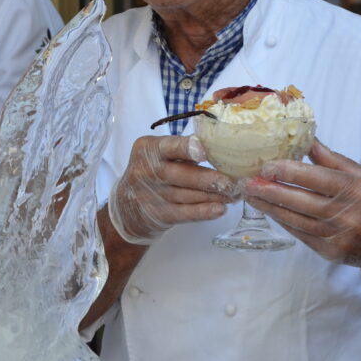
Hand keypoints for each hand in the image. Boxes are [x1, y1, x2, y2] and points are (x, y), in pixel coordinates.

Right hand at [108, 134, 239, 244]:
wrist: (126, 206)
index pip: (170, 147)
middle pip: (182, 174)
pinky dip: (203, 211)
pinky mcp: (157, 214)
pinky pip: (184, 213)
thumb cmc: (151, 172)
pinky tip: (219, 209)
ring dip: (213, 196)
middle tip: (233, 182)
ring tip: (233, 195)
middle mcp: (146, 170)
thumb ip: (181, 150)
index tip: (205, 151)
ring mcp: (151, 194)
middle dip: (210, 179)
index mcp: (148, 148)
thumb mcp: (158, 155)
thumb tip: (219, 149)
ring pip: (187, 195)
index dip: (188, 148)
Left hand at [244, 139, 360, 279]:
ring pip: (297, 220)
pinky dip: (285, 223)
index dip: (287, 172)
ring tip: (253, 196)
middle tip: (248, 182)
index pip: (315, 178)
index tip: (265, 165)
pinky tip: (271, 212)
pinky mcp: (333, 253)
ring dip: (271, 208)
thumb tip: (306, 141)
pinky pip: (302, 236)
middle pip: (301, 201)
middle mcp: (350, 214)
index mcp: (359, 189)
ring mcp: (341, 236)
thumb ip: (333, 160)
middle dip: (270, 191)